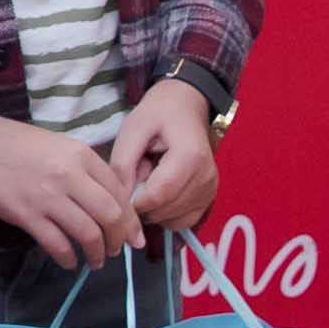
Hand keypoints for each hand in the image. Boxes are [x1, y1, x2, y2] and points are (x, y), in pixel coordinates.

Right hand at [0, 103, 140, 269]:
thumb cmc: (15, 144)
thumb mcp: (58, 146)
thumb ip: (84, 169)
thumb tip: (107, 201)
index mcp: (81, 155)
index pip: (119, 191)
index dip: (131, 218)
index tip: (133, 234)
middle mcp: (70, 175)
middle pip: (111, 215)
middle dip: (119, 239)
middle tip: (117, 250)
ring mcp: (48, 197)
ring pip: (88, 234)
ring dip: (97, 253)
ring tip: (96, 261)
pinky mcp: (26, 215)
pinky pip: (57, 244)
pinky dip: (68, 258)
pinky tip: (69, 261)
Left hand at [104, 82, 224, 245]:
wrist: (186, 106)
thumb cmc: (158, 114)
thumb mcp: (132, 129)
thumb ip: (122, 165)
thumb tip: (118, 200)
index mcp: (190, 156)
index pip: (158, 195)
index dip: (133, 201)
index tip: (120, 191)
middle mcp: (206, 177)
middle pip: (165, 210)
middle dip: (141, 203)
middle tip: (135, 177)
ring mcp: (210, 189)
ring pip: (172, 219)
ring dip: (153, 208)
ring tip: (149, 180)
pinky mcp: (208, 198)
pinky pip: (182, 221)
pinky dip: (165, 214)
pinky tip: (158, 192)